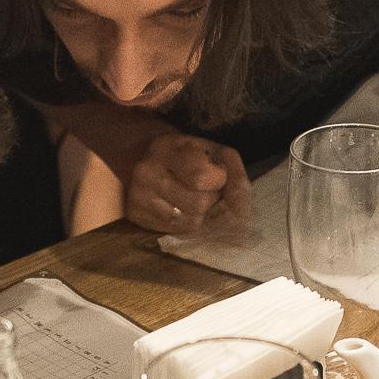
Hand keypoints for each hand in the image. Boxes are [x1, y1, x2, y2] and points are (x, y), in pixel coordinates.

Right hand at [125, 132, 248, 234]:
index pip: (201, 176)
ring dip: (202, 214)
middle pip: (198, 205)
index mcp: (167, 147)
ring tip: (194, 197)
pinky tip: (182, 207)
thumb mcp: (213, 151)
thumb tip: (243, 213)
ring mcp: (138, 196)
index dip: (218, 179)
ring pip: (190, 222)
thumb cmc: (187, 154)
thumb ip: (234, 174)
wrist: (144, 155)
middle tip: (205, 188)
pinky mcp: (135, 216)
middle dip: (211, 199)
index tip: (216, 173)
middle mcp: (147, 172)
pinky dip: (188, 222)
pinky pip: (177, 231)